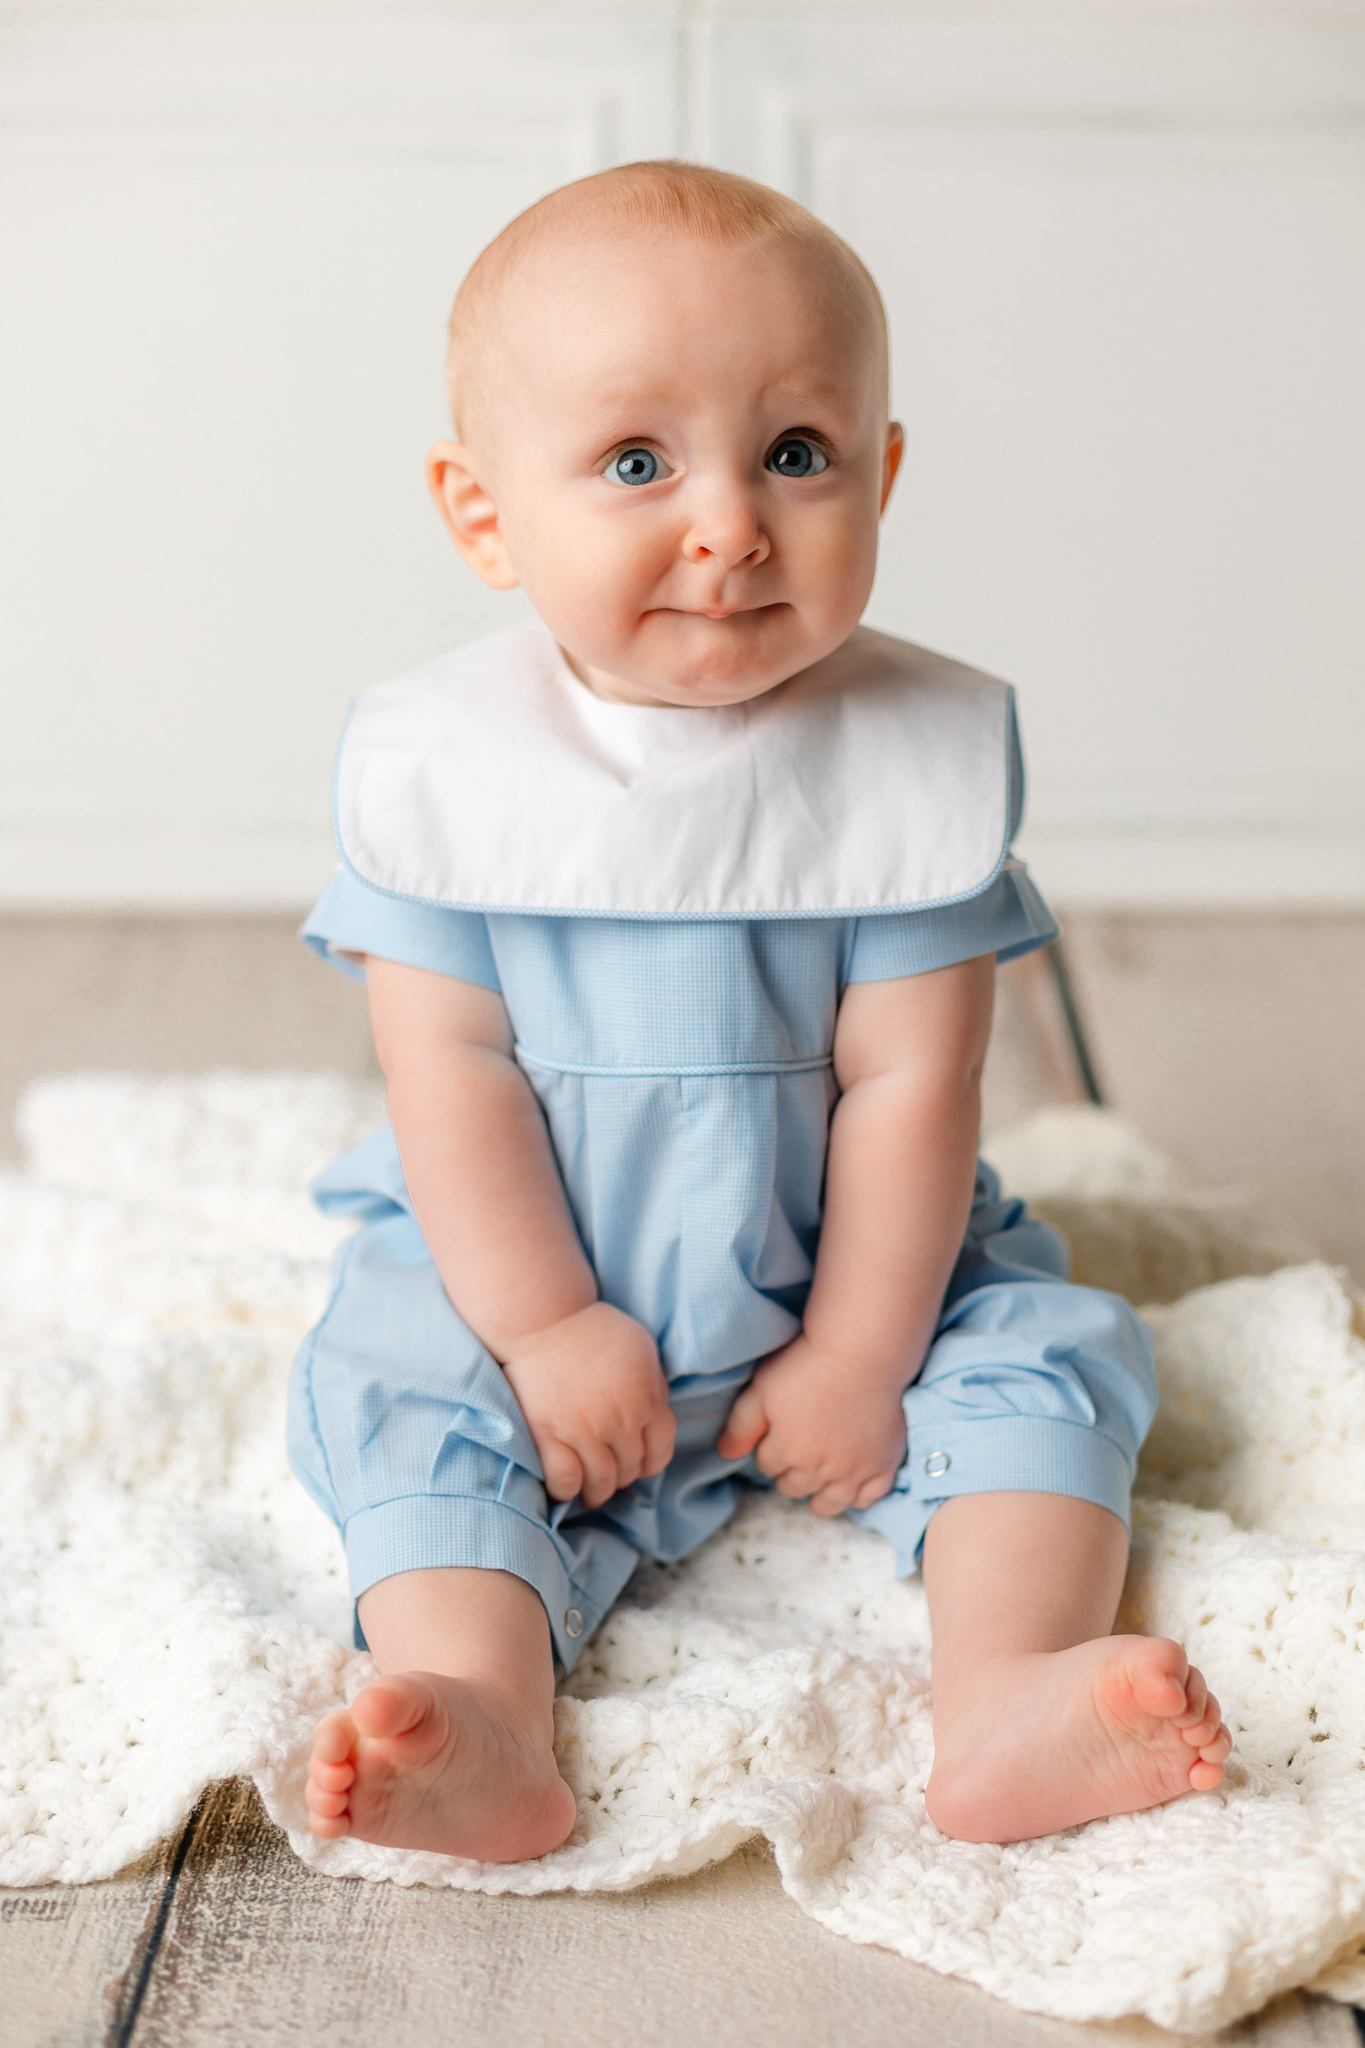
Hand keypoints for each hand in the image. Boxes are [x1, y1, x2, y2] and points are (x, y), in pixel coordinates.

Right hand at [501, 1302, 675, 1508]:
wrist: (543, 1319)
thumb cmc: (593, 1328)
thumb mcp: (641, 1348)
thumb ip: (655, 1385)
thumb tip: (659, 1414)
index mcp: (645, 1400)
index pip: (661, 1451)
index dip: (652, 1463)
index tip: (640, 1465)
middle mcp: (618, 1422)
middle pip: (630, 1469)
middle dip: (624, 1476)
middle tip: (613, 1475)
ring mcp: (583, 1433)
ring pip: (601, 1483)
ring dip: (599, 1491)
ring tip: (592, 1491)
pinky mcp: (548, 1436)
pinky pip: (564, 1482)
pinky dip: (567, 1490)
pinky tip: (567, 1487)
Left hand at [716, 1333, 906, 1518]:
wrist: (860, 1353)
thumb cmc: (806, 1364)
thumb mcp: (761, 1388)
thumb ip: (740, 1425)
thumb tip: (725, 1454)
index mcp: (785, 1451)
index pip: (766, 1466)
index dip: (768, 1449)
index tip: (777, 1433)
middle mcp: (818, 1469)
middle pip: (794, 1487)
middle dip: (790, 1473)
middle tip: (798, 1448)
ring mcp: (853, 1471)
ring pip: (829, 1504)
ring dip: (818, 1496)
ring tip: (818, 1480)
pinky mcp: (883, 1463)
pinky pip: (870, 1498)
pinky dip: (859, 1497)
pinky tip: (851, 1484)